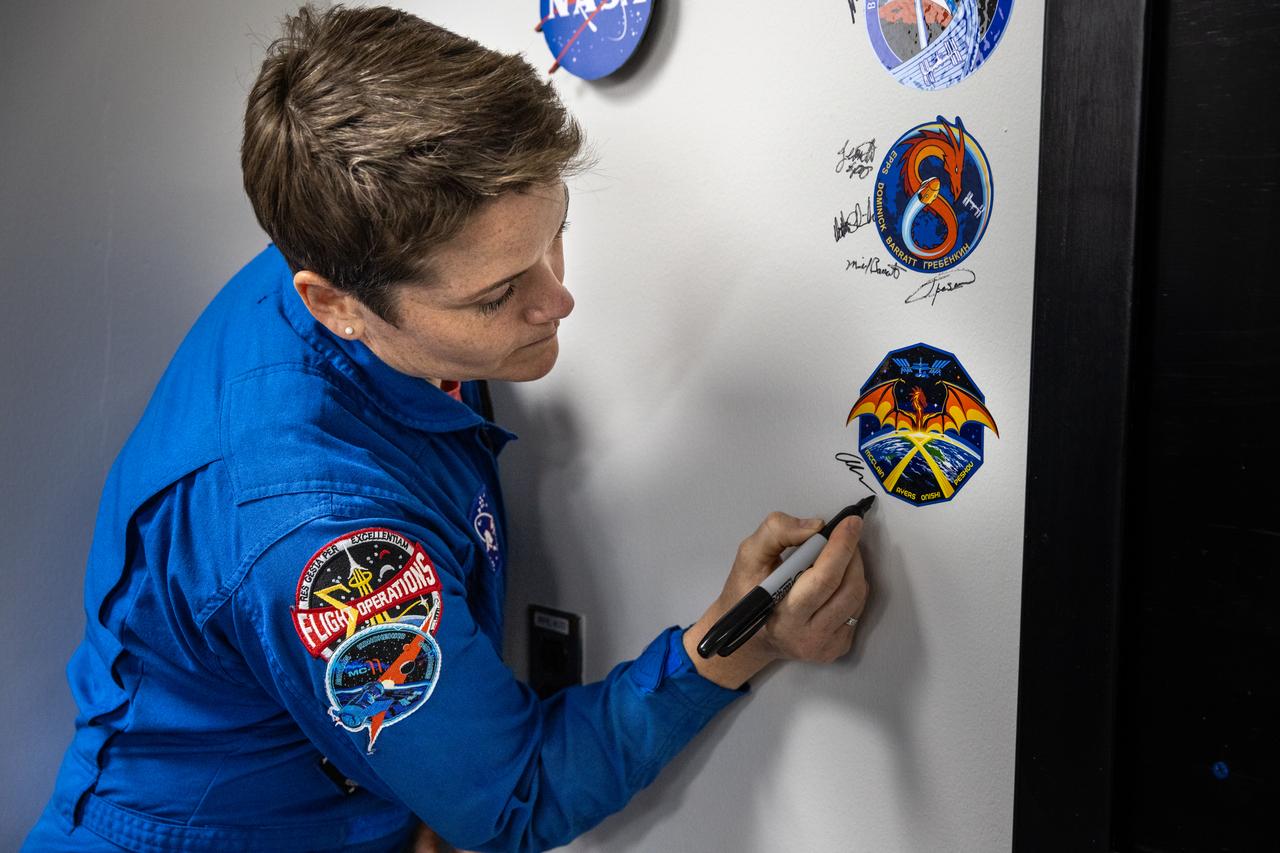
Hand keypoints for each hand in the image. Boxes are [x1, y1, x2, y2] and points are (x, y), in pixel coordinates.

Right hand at [683, 512, 868, 688]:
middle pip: (849, 588)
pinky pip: (857, 609)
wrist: (748, 637)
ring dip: (855, 567)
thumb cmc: (746, 594)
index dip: (841, 547)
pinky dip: (852, 585)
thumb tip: (816, 527)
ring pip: (858, 597)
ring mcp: (827, 646)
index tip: (851, 522)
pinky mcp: (839, 647)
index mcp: (785, 618)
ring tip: (839, 553)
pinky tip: (836, 578)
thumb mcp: (749, 556)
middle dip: (851, 553)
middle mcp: (809, 638)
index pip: (824, 580)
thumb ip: (777, 533)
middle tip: (846, 532)